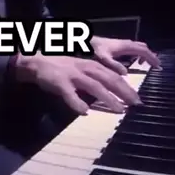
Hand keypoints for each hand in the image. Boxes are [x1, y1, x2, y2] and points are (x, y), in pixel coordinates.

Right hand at [13, 53, 140, 114]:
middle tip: (136, 104)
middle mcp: (85, 69)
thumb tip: (114, 91)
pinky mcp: (60, 83)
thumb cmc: (62, 67)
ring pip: (94, 87)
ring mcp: (73, 75)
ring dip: (108, 99)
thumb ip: (96, 78)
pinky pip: (70, 95)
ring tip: (119, 110)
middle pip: (109, 80)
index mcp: (92, 65)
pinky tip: (84, 113)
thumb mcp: (82, 68)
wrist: (37, 61)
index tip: (138, 98)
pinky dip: (77, 103)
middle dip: (124, 92)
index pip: (114, 76)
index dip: (127, 87)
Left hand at [91, 37, 160, 74]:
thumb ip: (114, 65)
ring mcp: (124, 44)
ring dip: (145, 55)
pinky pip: (134, 49)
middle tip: (156, 66)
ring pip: (139, 47)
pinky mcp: (120, 46)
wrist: (88, 41)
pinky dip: (139, 54)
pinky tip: (135, 62)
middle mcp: (127, 44)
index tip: (158, 66)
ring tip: (148, 65)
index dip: (152, 58)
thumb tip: (125, 73)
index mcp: (126, 46)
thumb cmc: (96, 49)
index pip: (144, 51)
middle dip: (151, 56)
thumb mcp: (104, 58)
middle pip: (144, 48)